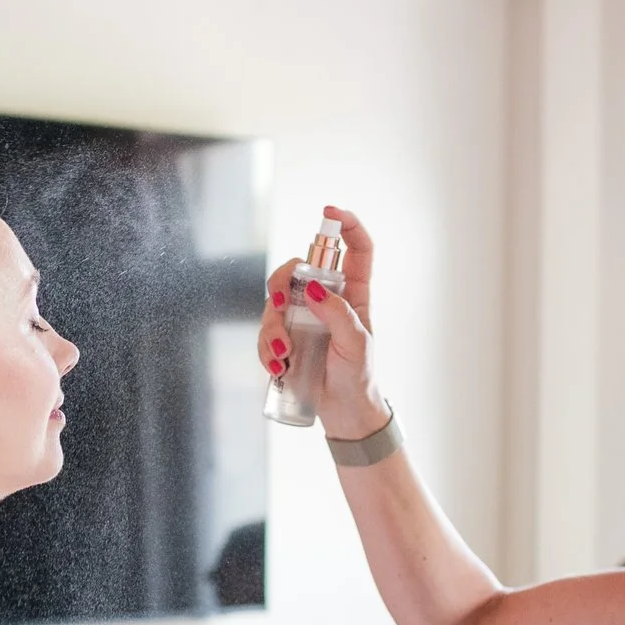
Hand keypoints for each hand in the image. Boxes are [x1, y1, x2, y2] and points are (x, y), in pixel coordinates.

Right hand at [257, 207, 387, 440]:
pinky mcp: (286, 338)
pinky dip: (266, 349)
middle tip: (280, 305)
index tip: (328, 213)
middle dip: (281, 282)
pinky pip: (266, 332)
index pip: (356, 248)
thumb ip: (338, 314)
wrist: (344, 411)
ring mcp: (303, 318)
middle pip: (297, 269)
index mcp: (353, 293)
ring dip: (272, 328)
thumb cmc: (358, 376)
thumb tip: (314, 289)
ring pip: (275, 302)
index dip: (346, 224)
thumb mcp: (356, 344)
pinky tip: (277, 368)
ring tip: (283, 356)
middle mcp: (326, 299)